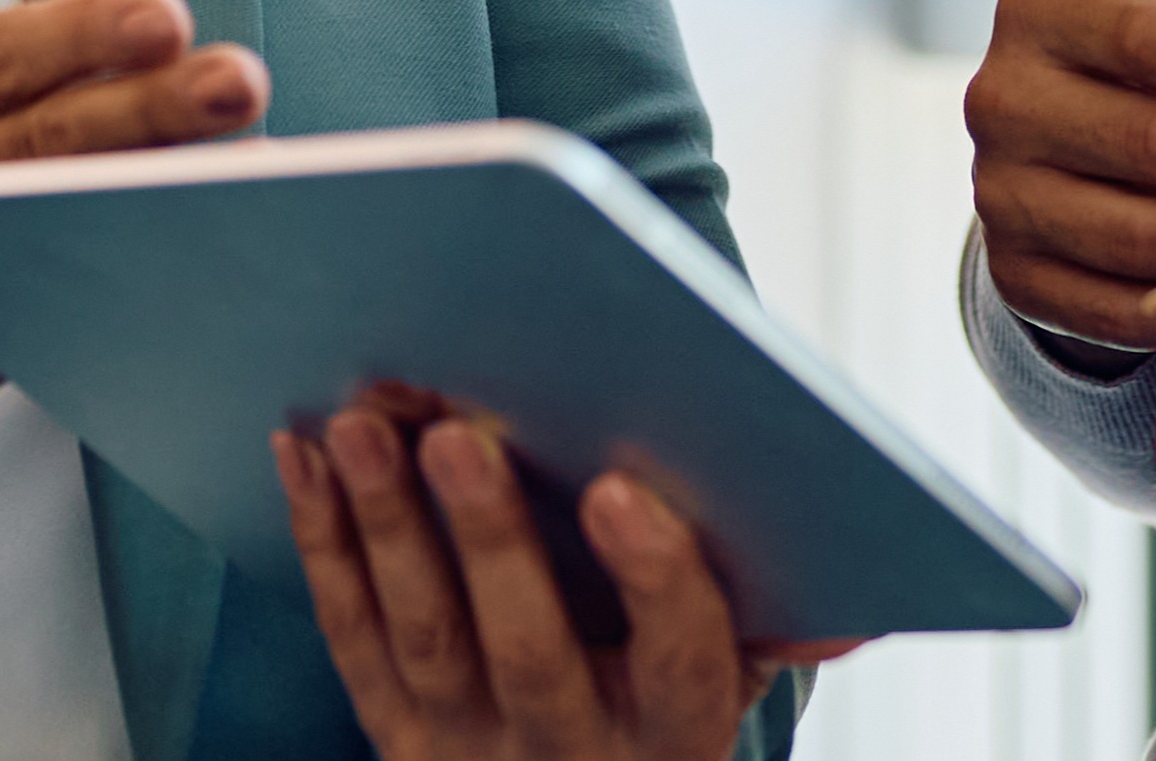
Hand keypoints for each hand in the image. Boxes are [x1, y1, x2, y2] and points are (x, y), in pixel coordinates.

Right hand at [0, 0, 271, 426]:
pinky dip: (141, 280)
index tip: (160, 14)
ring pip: (70, 234)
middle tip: (239, 79)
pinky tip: (217, 248)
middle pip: (50, 146)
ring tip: (256, 169)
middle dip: (152, 114)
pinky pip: (71, 310)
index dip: (76, 38)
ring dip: (165, 199)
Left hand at [276, 392, 855, 759]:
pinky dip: (322, 544)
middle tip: (456, 432)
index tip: (619, 489)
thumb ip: (773, 631)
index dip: (655, 580)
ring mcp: (467, 752)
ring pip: (423, 638)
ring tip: (358, 427)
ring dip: (384, 525)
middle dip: (489, 537)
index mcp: (675, 735)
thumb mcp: (729, 689)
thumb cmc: (655, 716)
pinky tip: (304, 457)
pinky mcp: (393, 735)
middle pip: (528, 650)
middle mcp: (569, 755)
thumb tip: (851, 606)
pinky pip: (352, 639)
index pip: (681, 663)